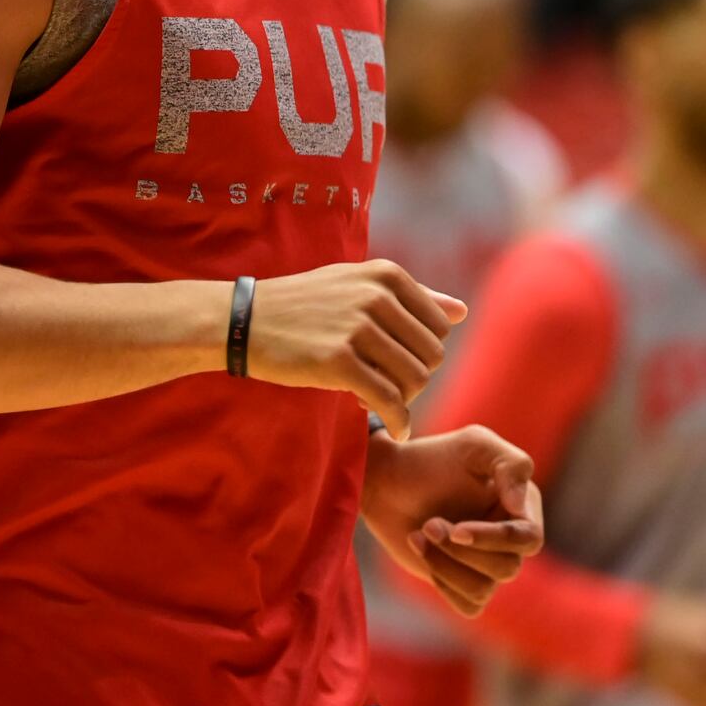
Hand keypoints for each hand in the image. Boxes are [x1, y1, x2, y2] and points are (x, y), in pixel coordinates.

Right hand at [243, 260, 465, 438]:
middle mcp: (377, 296)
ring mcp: (358, 327)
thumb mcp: (357, 287)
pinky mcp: (339, 361)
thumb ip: (413, 298)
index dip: (421, 353)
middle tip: (382, 386)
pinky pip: (390, 401)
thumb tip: (462, 311)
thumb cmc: (303, 306)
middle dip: (413, 379)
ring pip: (415, 380)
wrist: (243, 319)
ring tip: (371, 398)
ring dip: (401, 399)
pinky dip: (400, 422)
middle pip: (431, 356)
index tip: (391, 363)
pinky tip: (396, 431)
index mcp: (387, 275)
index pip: (439, 327)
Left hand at [361, 425, 543, 615]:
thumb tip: (522, 507)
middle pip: (506, 568)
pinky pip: (469, 604)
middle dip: (461, 551)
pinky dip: (444, 584)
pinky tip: (423, 554)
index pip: (528, 538)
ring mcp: (487, 564)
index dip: (494, 539)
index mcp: (522, 508)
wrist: (387, 482)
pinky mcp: (463, 583)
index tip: (457, 530)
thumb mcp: (473, 445)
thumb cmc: (432, 458)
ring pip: (484, 588)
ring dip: (445, 565)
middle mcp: (509, 540)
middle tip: (427, 525)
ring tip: (417, 535)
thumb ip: (510, 464)